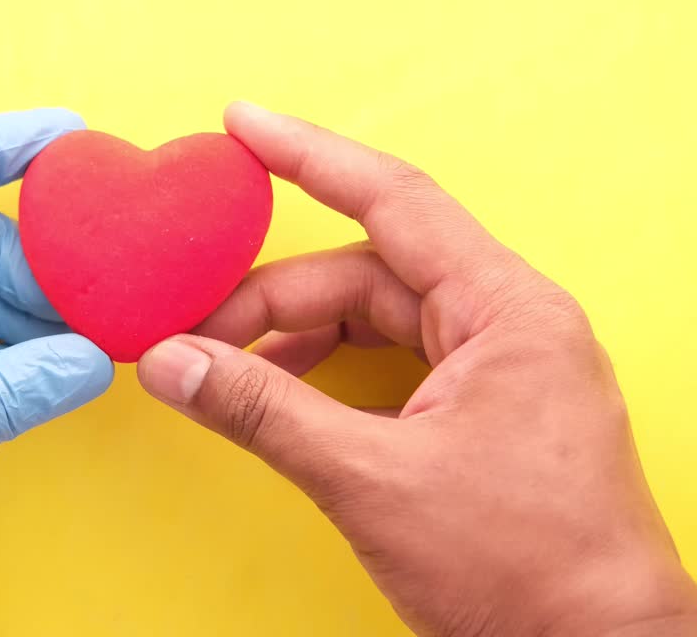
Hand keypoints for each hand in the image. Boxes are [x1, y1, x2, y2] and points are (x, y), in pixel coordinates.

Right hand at [138, 103, 696, 636]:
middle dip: (274, 297)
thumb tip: (172, 364)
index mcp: (505, 311)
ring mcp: (501, 366)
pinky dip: (332, 369)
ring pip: (379, 317)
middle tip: (193, 329)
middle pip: (368, 272)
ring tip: (226, 366)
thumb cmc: (523, 571)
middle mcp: (508, 322)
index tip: (243, 124)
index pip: (394, 200)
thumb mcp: (371, 480)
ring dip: (298, 337)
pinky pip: (397, 358)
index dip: (308, 156)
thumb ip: (263, 410)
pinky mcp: (487, 409)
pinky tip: (284, 394)